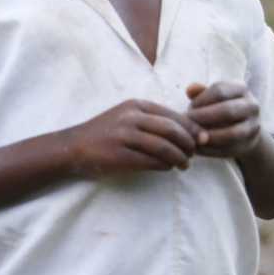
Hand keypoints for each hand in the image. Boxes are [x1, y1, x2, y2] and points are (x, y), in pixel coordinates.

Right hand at [73, 99, 202, 176]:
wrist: (73, 147)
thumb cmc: (104, 133)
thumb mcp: (126, 116)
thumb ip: (151, 120)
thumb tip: (187, 130)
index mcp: (136, 105)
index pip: (172, 115)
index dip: (191, 128)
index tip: (200, 139)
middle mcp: (131, 118)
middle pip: (172, 130)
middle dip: (188, 144)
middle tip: (194, 154)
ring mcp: (124, 136)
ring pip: (164, 147)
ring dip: (179, 158)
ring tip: (184, 164)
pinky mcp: (119, 155)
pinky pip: (151, 161)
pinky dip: (164, 166)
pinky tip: (168, 168)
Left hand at [186, 82, 260, 157]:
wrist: (241, 132)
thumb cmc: (219, 109)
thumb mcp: (210, 98)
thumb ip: (200, 93)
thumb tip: (189, 89)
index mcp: (240, 89)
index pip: (219, 90)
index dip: (201, 100)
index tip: (189, 108)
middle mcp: (251, 105)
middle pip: (228, 110)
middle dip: (204, 118)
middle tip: (188, 123)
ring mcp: (253, 125)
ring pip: (232, 133)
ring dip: (210, 136)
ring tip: (194, 137)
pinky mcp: (249, 143)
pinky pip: (231, 148)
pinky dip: (213, 149)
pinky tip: (199, 148)